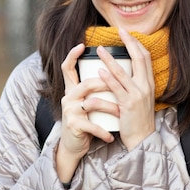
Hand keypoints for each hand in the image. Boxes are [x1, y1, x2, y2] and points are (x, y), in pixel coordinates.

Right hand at [56, 43, 115, 182]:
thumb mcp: (88, 101)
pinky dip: (104, 131)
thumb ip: (94, 87)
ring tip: (121, 113)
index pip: (67, 68)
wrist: (74, 144)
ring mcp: (70, 111)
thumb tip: (112, 70)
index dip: (72, 55)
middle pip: (87, 83)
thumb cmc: (86, 120)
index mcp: (72, 89)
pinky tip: (111, 135)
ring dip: (110, 108)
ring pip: (92, 102)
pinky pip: (92, 125)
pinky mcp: (74, 125)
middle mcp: (69, 97)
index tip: (83, 45)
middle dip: (107, 84)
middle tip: (122, 86)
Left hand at [96, 29, 155, 150]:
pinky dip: (107, 79)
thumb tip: (127, 71)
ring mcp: (137, 96)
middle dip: (129, 43)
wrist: (142, 139)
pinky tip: (99, 71)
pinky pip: (116, 89)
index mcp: (149, 83)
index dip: (136, 43)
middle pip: (139, 59)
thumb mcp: (142, 99)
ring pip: (123, 73)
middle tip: (119, 31)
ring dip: (110, 59)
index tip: (127, 33)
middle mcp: (145, 87)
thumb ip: (136, 84)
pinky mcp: (127, 106)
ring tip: (99, 50)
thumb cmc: (139, 119)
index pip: (145, 58)